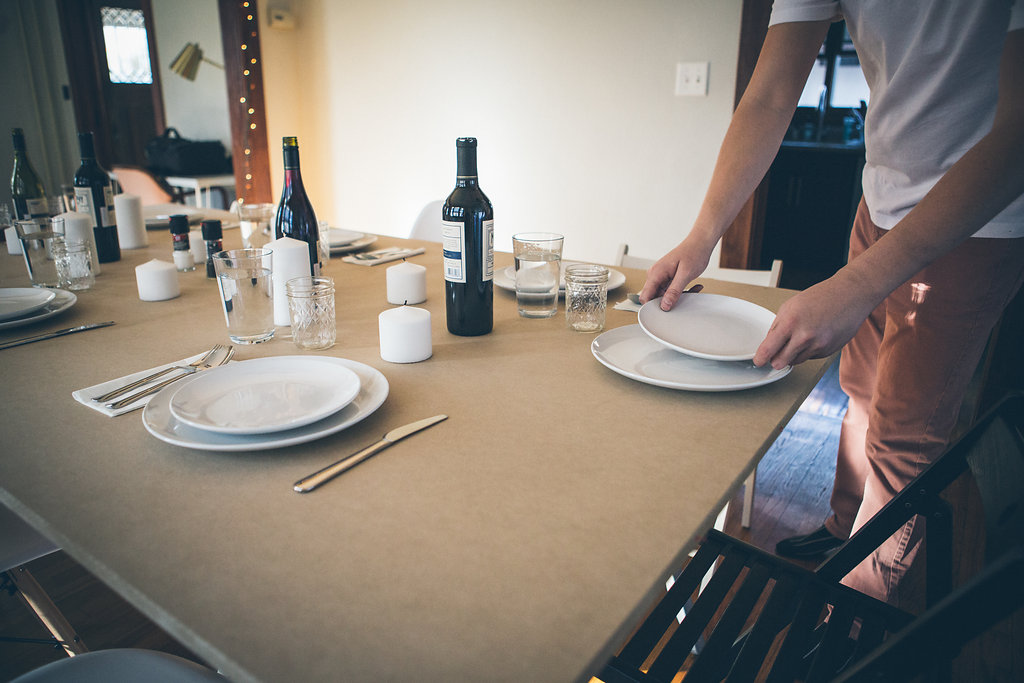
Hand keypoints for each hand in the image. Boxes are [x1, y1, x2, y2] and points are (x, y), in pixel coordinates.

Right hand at [638, 242, 710, 309]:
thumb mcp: (685, 275)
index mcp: (655, 273)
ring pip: (664, 295)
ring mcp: (661, 276)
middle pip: (654, 298)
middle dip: (669, 301)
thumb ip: (674, 291)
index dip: (654, 306)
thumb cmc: (694, 253)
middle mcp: (655, 274)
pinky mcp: (667, 277)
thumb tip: (664, 305)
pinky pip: (670, 290)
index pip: (645, 297)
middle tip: (685, 297)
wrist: (700, 242)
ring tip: (693, 289)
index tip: (667, 310)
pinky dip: (681, 291)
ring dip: (678, 296)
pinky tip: (694, 287)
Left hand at [753, 277, 876, 368]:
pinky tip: (815, 336)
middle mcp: (804, 337)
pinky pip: (810, 357)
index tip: (758, 361)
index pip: (768, 349)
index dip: (760, 358)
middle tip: (777, 351)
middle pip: (780, 362)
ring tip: (801, 336)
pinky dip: (808, 350)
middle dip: (776, 359)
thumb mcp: (790, 306)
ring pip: (795, 361)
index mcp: (790, 322)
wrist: (850, 295)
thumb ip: (777, 327)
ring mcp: (818, 346)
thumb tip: (768, 345)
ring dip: (793, 354)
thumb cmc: (820, 297)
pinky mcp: (828, 351)